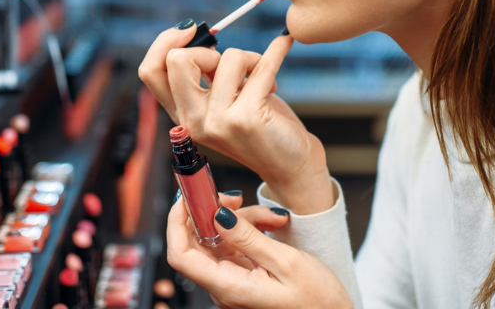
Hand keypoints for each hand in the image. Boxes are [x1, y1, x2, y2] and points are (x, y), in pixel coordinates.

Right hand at [138, 26, 332, 213]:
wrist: (292, 167)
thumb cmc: (261, 127)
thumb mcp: (224, 102)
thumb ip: (207, 77)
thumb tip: (198, 34)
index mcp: (183, 115)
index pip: (150, 72)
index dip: (164, 42)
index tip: (190, 29)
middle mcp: (193, 121)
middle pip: (177, 60)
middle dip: (208, 49)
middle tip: (233, 65)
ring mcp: (218, 122)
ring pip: (228, 57)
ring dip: (251, 58)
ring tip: (263, 78)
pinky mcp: (246, 118)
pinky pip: (261, 66)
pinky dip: (276, 50)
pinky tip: (284, 43)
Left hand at [167, 191, 351, 308]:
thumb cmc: (317, 301)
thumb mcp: (286, 262)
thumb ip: (247, 237)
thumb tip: (216, 215)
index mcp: (228, 288)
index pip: (181, 255)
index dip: (177, 223)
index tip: (187, 196)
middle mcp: (224, 287)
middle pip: (199, 242)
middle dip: (213, 213)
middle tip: (234, 197)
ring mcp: (233, 281)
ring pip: (220, 239)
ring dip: (242, 220)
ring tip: (273, 217)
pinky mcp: (243, 276)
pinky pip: (235, 245)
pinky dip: (250, 230)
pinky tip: (271, 225)